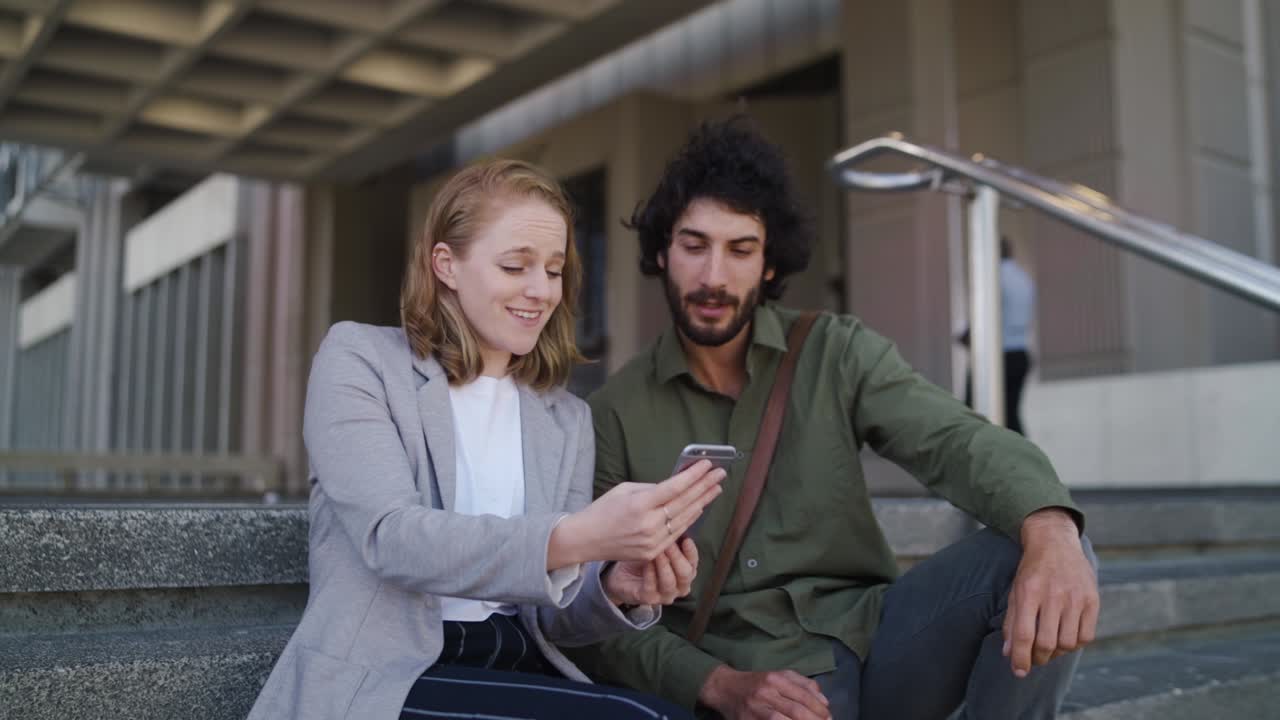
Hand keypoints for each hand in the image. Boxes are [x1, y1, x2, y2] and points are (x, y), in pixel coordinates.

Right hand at [548, 460, 724, 567]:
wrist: (585, 539)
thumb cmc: (602, 510)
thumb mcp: (624, 490)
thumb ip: (651, 489)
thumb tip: (675, 486)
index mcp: (640, 504)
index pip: (675, 487)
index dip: (694, 476)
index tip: (708, 465)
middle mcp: (649, 524)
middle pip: (685, 503)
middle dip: (705, 486)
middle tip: (720, 474)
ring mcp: (652, 541)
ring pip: (685, 519)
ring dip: (703, 502)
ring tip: (715, 489)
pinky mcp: (653, 552)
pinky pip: (676, 534)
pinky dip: (690, 519)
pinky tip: (700, 508)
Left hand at [603, 538, 698, 605]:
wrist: (621, 575)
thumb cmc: (643, 557)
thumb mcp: (658, 546)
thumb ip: (670, 537)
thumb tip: (679, 519)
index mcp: (685, 572)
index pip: (693, 562)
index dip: (691, 551)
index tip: (686, 539)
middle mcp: (679, 586)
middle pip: (685, 573)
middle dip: (677, 557)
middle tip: (668, 543)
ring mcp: (665, 595)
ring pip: (669, 581)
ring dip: (663, 565)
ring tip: (657, 551)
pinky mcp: (649, 599)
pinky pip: (651, 587)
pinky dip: (649, 573)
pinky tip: (646, 561)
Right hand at [699, 666, 830, 719]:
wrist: (725, 688)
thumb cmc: (756, 682)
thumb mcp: (779, 675)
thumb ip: (802, 684)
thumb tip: (824, 700)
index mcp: (775, 678)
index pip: (802, 695)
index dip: (818, 708)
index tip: (829, 717)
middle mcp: (765, 692)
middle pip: (795, 710)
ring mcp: (755, 709)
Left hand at [1002, 508, 1099, 677]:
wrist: (1055, 542)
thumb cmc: (1031, 571)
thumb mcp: (1015, 591)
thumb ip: (1011, 623)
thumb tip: (1009, 654)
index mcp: (1029, 592)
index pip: (1023, 634)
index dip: (1020, 658)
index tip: (1018, 671)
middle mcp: (1053, 595)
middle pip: (1046, 642)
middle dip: (1038, 658)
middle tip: (1034, 659)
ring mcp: (1075, 597)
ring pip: (1067, 643)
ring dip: (1056, 653)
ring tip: (1049, 647)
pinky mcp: (1092, 600)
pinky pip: (1086, 636)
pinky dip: (1074, 644)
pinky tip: (1065, 637)